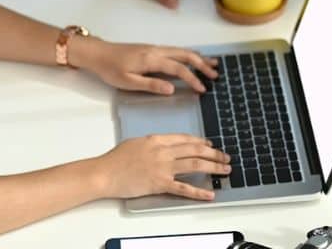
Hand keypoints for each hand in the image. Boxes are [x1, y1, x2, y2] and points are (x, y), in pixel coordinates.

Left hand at [74, 39, 218, 93]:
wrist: (98, 53)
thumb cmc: (110, 69)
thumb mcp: (128, 82)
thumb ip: (150, 85)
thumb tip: (172, 89)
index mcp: (151, 59)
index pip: (178, 69)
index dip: (192, 79)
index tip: (202, 89)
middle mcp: (156, 51)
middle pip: (185, 55)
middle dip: (202, 64)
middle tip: (215, 74)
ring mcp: (155, 48)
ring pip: (181, 50)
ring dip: (197, 57)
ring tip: (212, 64)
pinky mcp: (152, 49)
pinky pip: (175, 50)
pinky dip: (188, 54)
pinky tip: (192, 59)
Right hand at [93, 134, 230, 200]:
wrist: (105, 173)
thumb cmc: (115, 159)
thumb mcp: (136, 143)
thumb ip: (153, 144)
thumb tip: (163, 146)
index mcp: (157, 140)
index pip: (185, 139)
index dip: (201, 141)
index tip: (211, 144)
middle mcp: (163, 151)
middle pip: (195, 149)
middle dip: (214, 153)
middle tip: (225, 156)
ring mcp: (163, 167)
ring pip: (195, 164)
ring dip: (213, 166)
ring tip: (225, 169)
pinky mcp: (160, 184)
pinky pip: (184, 187)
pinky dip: (199, 191)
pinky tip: (210, 193)